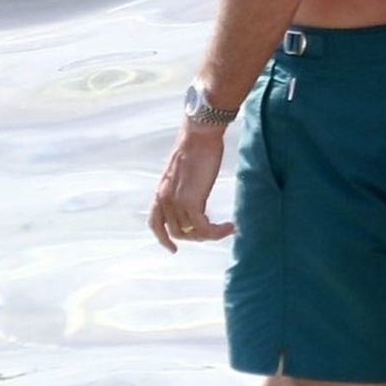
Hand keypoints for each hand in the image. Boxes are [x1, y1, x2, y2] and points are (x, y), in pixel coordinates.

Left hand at [150, 125, 234, 252]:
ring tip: (226, 228)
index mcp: (160, 192)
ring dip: (210, 235)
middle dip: (196, 236)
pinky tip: (230, 227)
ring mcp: (176, 202)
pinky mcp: (191, 202)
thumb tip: (193, 195)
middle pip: (177, 232)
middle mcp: (164, 200)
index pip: (155, 223)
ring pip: (191, 233)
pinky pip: (204, 228)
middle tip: (213, 232)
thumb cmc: (196, 147)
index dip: (163, 239)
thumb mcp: (183, 172)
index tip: (173, 249)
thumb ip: (183, 187)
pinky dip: (217, 232)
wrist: (199, 136)